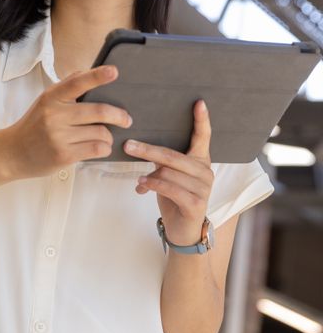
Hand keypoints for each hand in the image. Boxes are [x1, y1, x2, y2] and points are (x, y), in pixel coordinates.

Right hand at [3, 64, 131, 179]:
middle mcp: (54, 115)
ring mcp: (58, 136)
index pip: (77, 83)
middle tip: (126, 119)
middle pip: (98, 111)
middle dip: (118, 116)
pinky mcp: (63, 155)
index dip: (97, 76)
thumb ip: (65, 88)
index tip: (114, 71)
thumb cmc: (33, 126)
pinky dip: (104, 148)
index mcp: (51, 98)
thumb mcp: (44, 102)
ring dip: (108, 136)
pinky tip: (100, 148)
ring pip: (100, 132)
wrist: (11, 153)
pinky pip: (96, 149)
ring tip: (106, 137)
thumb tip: (87, 72)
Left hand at [123, 99, 213, 244]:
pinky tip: (142, 186)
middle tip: (128, 146)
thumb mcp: (168, 177)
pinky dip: (153, 186)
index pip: (203, 137)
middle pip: (173, 156)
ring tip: (140, 180)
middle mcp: (205, 172)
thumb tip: (138, 149)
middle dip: (148, 150)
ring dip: (150, 176)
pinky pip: (170, 189)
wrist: (183, 230)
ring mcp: (203, 188)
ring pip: (169, 173)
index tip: (198, 103)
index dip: (201, 120)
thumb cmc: (175, 198)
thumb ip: (161, 163)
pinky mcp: (196, 203)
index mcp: (200, 161)